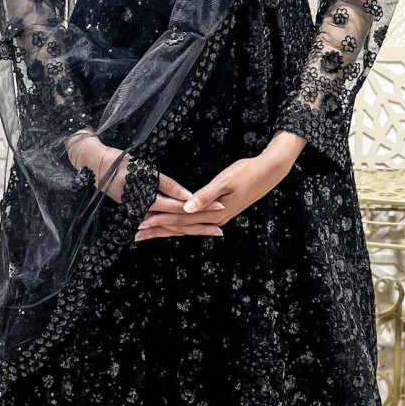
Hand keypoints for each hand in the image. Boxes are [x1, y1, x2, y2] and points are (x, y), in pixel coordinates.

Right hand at [67, 133, 225, 233]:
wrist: (94, 166)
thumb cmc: (119, 162)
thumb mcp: (144, 169)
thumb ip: (166, 184)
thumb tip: (188, 197)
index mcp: (148, 201)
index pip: (181, 207)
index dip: (201, 207)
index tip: (220, 207)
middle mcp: (145, 212)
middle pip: (178, 221)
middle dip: (200, 224)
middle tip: (221, 227)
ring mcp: (140, 213)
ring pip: (170, 225)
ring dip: (191, 229)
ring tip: (210, 231)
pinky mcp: (138, 211)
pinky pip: (161, 223)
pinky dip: (175, 227)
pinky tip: (188, 230)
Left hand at [133, 132, 305, 241]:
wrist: (269, 172)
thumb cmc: (248, 172)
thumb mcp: (226, 180)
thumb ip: (206, 195)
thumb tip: (186, 207)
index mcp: (213, 212)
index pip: (180, 219)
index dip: (159, 222)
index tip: (140, 224)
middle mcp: (213, 218)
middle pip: (179, 227)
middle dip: (157, 230)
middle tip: (136, 234)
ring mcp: (216, 217)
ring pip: (186, 226)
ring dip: (166, 230)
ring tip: (147, 233)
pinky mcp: (218, 212)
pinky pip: (194, 222)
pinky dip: (180, 225)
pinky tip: (171, 227)